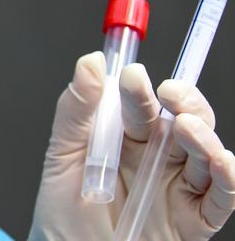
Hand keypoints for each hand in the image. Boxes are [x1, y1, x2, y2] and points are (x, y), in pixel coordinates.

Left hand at [29, 53, 234, 239]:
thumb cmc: (64, 210)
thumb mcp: (63, 155)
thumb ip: (76, 110)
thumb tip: (90, 63)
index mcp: (128, 136)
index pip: (144, 104)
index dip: (141, 88)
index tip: (132, 75)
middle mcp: (158, 157)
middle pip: (185, 121)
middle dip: (184, 102)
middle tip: (170, 93)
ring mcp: (179, 186)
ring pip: (206, 154)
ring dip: (204, 137)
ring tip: (186, 128)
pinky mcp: (194, 219)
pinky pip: (221, 197)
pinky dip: (229, 178)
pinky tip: (223, 162)